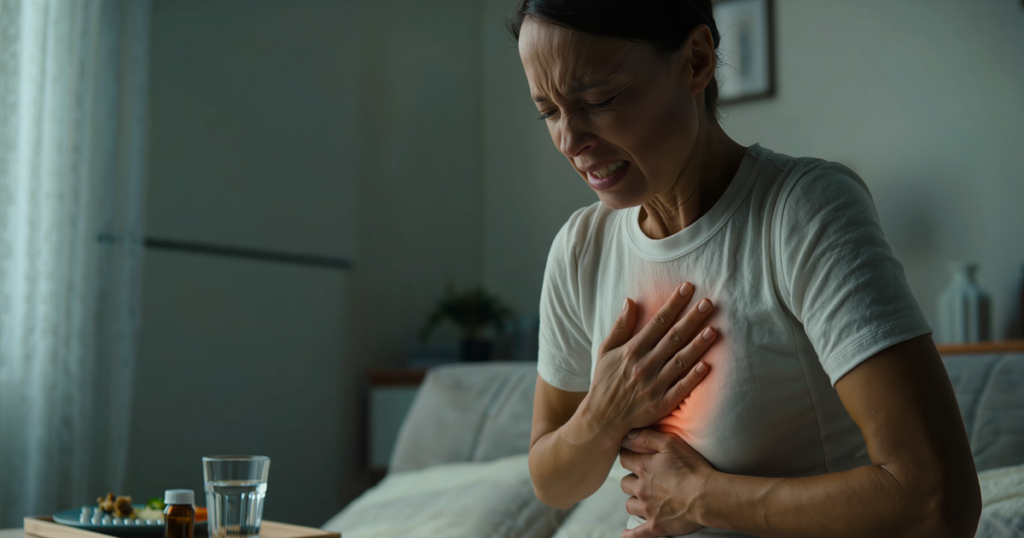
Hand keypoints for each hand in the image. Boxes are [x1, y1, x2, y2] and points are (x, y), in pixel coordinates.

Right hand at [579, 283, 716, 445]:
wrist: (602, 418)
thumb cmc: (605, 381)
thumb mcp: (606, 350)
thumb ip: (620, 326)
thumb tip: (630, 300)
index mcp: (632, 350)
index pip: (658, 322)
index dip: (674, 304)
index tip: (687, 288)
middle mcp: (645, 365)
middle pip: (673, 338)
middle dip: (692, 319)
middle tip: (709, 303)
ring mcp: (654, 385)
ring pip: (680, 361)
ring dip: (697, 345)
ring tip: (713, 330)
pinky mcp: (661, 404)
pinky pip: (681, 389)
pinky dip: (693, 378)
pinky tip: (707, 366)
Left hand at [619, 429, 714, 537]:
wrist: (707, 496)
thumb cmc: (692, 468)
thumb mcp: (671, 443)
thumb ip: (648, 436)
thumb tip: (629, 434)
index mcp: (643, 468)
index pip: (624, 459)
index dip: (628, 456)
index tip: (633, 456)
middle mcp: (641, 489)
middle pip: (625, 483)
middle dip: (631, 480)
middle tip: (643, 480)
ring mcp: (647, 509)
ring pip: (629, 505)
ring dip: (635, 501)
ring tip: (644, 500)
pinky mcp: (655, 526)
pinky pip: (636, 533)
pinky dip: (630, 535)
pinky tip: (625, 534)